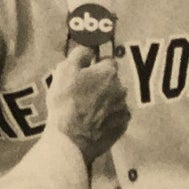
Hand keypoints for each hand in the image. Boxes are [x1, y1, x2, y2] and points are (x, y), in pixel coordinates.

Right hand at [45, 45, 129, 163]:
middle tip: (83, 94)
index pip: (107, 61)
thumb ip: (80, 55)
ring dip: (105, 101)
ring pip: (115, 99)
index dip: (95, 66)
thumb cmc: (65, 102)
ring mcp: (123, 109)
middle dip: (101, 84)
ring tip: (87, 111)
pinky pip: (116, 117)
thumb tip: (90, 49)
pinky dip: (108, 118)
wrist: (69, 139)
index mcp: (109, 72)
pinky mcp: (122, 127)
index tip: (84, 75)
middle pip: (112, 81)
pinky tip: (94, 123)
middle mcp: (121, 88)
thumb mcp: (64, 71)